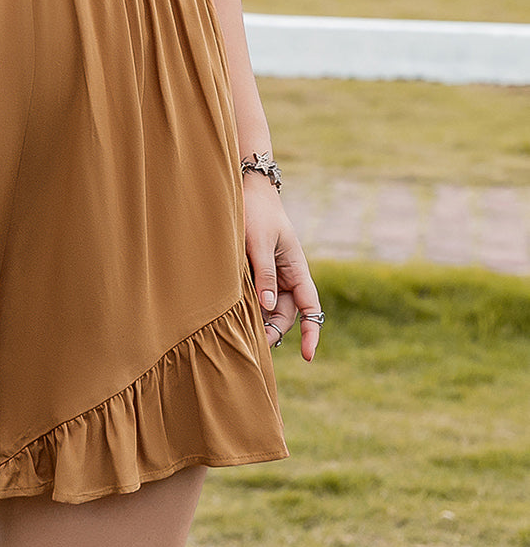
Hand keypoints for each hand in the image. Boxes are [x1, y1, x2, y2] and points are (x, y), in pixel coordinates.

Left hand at [243, 177, 322, 361]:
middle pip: (285, 314)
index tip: (308, 356)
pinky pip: (255, 295)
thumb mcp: (260, 243)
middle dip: (273, 330)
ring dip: (259, 319)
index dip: (312, 333)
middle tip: (255, 342)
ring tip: (241, 328)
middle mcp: (287, 276)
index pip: (311, 308)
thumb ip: (265, 274)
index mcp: (297, 269)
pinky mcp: (255, 272)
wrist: (247, 190)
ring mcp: (271, 275)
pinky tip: (234, 312)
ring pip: (268, 307)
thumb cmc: (257, 213)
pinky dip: (248, 306)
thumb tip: (267, 306)